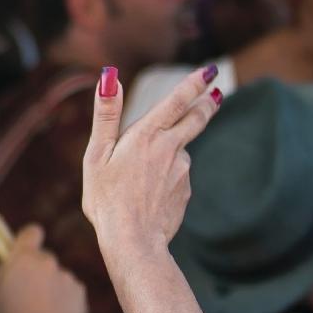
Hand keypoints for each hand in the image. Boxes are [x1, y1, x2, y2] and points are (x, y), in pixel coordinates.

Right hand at [0, 224, 86, 312]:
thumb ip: (10, 267)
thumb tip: (15, 256)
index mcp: (24, 257)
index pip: (32, 232)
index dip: (29, 239)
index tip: (27, 246)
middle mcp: (48, 261)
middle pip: (44, 259)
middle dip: (38, 271)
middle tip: (29, 293)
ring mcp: (66, 276)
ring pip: (57, 277)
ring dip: (51, 288)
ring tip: (42, 312)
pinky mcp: (80, 290)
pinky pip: (70, 290)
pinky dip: (64, 300)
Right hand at [82, 65, 219, 253]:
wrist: (133, 241)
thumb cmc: (106, 198)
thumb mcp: (96, 154)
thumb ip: (106, 114)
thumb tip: (108, 76)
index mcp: (147, 135)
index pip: (177, 100)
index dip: (194, 83)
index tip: (210, 70)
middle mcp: (171, 149)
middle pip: (196, 120)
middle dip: (206, 104)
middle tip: (216, 94)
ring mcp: (182, 171)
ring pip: (179, 152)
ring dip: (169, 153)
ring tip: (139, 177)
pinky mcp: (185, 191)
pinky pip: (176, 177)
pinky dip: (166, 178)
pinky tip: (148, 195)